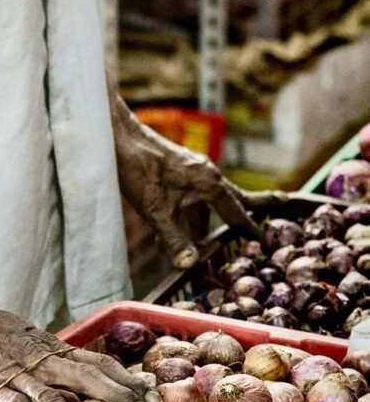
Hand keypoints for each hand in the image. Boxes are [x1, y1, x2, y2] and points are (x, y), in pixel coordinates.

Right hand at [0, 255, 153, 401]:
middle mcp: (37, 358)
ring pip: (55, 399)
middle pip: (88, 378)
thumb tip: (54, 367)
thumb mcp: (14, 334)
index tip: (150, 394)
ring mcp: (14, 371)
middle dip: (119, 400)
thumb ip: (35, 352)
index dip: (124, 379)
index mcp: (45, 347)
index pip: (94, 362)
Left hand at [109, 89, 284, 268]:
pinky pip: (192, 197)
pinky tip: (173, 233)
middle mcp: (207, 174)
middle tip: (284, 204)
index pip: (237, 211)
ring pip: (207, 202)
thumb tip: (189, 265)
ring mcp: (193, 170)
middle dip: (252, 208)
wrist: (116, 136)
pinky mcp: (178, 170)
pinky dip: (188, 215)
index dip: (249, 228)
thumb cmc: (137, 168)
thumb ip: (173, 238)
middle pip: (234, 198)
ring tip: (206, 245)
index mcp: (209, 182)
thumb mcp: (154, 210)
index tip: (263, 239)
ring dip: (205, 223)